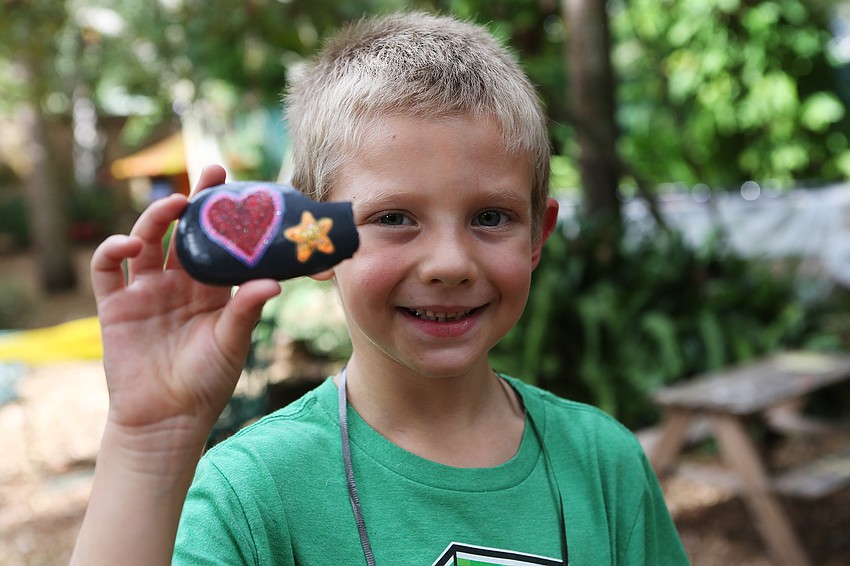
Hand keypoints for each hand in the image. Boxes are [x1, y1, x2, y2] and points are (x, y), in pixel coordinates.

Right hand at [90, 165, 280, 443]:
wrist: (167, 420)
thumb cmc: (206, 382)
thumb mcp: (232, 343)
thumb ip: (246, 310)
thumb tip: (274, 281)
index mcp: (210, 289)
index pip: (218, 243)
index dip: (226, 216)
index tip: (243, 188)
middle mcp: (177, 283)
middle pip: (182, 232)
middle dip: (196, 201)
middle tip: (212, 173)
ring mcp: (145, 292)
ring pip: (145, 241)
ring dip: (156, 218)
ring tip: (175, 205)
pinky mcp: (115, 306)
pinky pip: (107, 270)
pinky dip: (113, 251)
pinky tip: (130, 244)